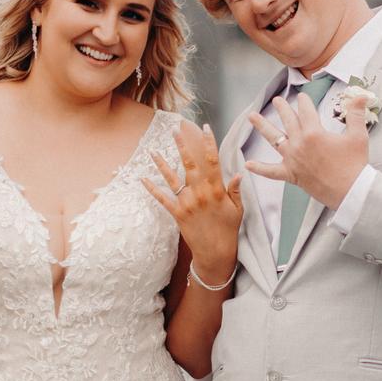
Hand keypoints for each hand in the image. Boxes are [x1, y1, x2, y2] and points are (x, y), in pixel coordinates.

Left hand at [142, 121, 243, 282]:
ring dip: (162, 163)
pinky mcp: (177, 213)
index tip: (206, 128)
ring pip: (172, 178)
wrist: (216, 252)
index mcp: (217, 190)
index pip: (212, 161)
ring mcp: (187, 203)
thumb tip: (239, 172)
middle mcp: (200, 193)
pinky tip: (143, 179)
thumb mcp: (238, 208)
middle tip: (175, 130)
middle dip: (182, 146)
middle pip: (190, 164)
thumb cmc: (228, 229)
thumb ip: (235, 190)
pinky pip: (162, 198)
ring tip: (153, 150)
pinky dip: (152, 189)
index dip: (209, 143)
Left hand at [244, 89, 367, 208]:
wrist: (350, 191)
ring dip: (262, 126)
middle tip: (277, 100)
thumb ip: (356, 113)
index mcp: (314, 133)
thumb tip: (362, 95)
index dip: (304, 101)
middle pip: (288, 120)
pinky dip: (260, 168)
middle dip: (282, 108)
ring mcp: (293, 159)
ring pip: (274, 139)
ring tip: (252, 116)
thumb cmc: (354, 164)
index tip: (302, 96)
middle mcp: (299, 144)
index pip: (306, 111)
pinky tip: (248, 164)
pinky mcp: (292, 174)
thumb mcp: (358, 135)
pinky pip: (272, 171)